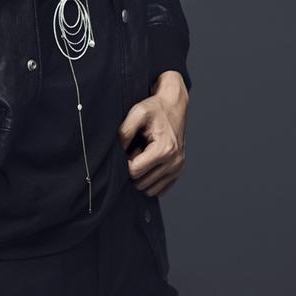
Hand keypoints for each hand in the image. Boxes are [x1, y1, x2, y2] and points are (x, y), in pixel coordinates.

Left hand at [118, 70, 188, 196]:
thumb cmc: (155, 108)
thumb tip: (118, 151)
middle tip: (136, 150)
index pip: (135, 171)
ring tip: (143, 155)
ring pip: (149, 189)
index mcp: (164, 149)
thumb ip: (125, 132)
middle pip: (141, 183)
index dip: (125, 163)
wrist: (174, 105)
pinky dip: (150, 179)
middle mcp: (174, 162)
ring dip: (142, 175)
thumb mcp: (137, 112)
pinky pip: (158, 189)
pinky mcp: (178, 172)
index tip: (127, 149)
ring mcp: (177, 169)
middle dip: (134, 169)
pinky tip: (150, 162)